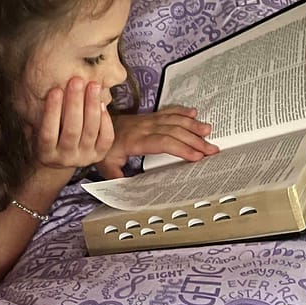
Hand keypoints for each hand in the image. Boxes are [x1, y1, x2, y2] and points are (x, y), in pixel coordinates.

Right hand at [34, 77, 114, 169]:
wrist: (62, 160)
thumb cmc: (47, 138)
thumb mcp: (36, 131)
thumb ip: (37, 117)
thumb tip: (42, 90)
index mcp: (46, 154)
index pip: (48, 133)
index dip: (52, 112)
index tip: (55, 90)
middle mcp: (65, 158)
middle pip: (71, 130)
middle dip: (74, 104)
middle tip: (77, 81)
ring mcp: (84, 158)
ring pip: (90, 131)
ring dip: (92, 106)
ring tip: (93, 86)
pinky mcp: (99, 155)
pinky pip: (106, 137)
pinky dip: (105, 119)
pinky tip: (101, 103)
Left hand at [98, 106, 218, 178]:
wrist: (94, 124)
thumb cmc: (102, 147)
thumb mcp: (105, 166)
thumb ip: (118, 178)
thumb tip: (127, 192)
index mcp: (135, 140)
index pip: (163, 143)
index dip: (181, 148)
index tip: (196, 156)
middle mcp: (144, 127)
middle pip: (174, 131)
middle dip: (195, 140)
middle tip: (212, 149)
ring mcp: (148, 120)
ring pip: (173, 120)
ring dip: (192, 125)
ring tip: (208, 131)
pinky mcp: (149, 116)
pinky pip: (168, 112)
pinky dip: (181, 112)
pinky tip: (193, 113)